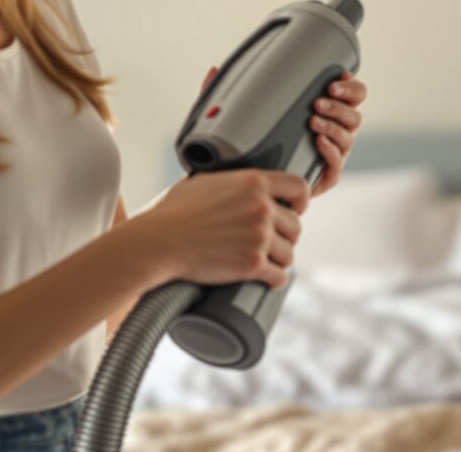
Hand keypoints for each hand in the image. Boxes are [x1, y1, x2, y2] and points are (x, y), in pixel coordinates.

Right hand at [130, 168, 309, 288]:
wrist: (159, 241)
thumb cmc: (174, 212)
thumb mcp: (205, 181)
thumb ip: (230, 182)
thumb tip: (235, 185)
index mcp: (254, 182)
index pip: (299, 187)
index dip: (301, 200)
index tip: (296, 209)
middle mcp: (262, 208)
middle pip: (295, 225)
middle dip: (286, 234)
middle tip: (273, 240)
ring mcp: (259, 237)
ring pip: (289, 253)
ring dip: (281, 259)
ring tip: (269, 261)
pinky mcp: (252, 265)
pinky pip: (278, 276)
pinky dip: (274, 279)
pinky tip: (269, 279)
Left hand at [201, 65, 365, 198]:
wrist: (244, 188)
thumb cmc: (246, 149)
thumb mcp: (237, 119)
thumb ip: (225, 96)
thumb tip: (213, 70)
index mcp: (322, 113)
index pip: (350, 96)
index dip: (350, 85)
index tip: (337, 76)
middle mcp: (331, 133)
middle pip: (354, 114)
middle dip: (341, 103)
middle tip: (322, 98)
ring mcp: (330, 156)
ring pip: (348, 136)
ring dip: (334, 124)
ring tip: (313, 119)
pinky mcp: (324, 179)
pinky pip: (336, 165)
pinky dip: (330, 150)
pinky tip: (318, 141)